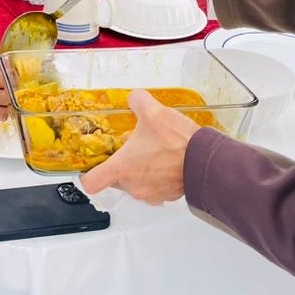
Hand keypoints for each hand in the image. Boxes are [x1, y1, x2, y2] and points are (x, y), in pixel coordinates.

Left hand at [79, 90, 200, 203]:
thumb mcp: (153, 112)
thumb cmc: (178, 143)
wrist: (207, 162)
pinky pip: (154, 188)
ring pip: (135, 185)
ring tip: (151, 152)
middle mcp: (134, 186)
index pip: (91, 183)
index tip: (91, 165)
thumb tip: (134, 98)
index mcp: (122, 169)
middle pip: (114, 181)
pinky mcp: (168, 196)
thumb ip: (137, 101)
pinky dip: (156, 177)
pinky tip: (166, 161)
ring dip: (139, 171)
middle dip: (119, 165)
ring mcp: (151, 194)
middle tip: (129, 149)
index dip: (87, 174)